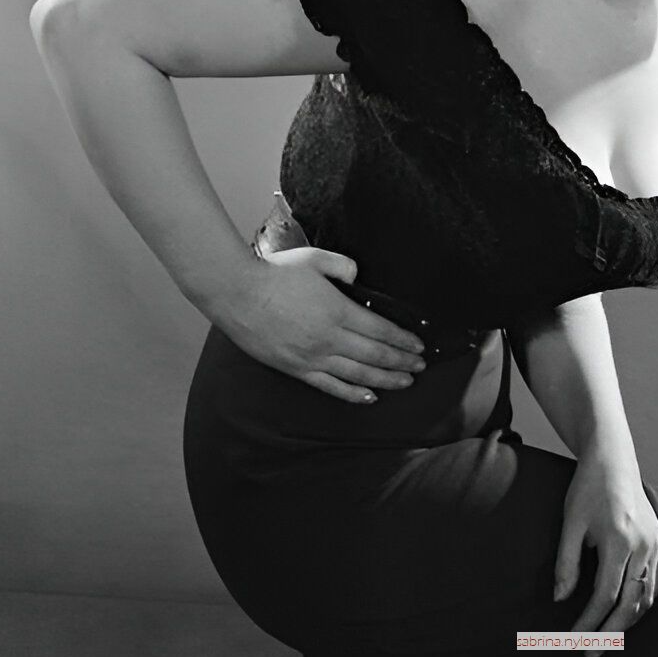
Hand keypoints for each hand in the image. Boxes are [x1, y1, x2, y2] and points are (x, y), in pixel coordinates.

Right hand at [212, 244, 426, 401]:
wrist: (236, 294)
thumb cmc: (275, 273)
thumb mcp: (315, 259)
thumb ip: (343, 266)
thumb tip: (358, 276)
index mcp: (338, 311)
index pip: (381, 330)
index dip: (403, 340)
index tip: (420, 346)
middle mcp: (329, 339)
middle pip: (375, 356)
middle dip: (401, 362)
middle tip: (421, 367)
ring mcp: (312, 357)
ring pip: (358, 375)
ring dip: (386, 380)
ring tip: (406, 382)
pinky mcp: (296, 369)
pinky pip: (330, 386)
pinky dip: (352, 394)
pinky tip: (370, 397)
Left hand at [553, 454, 657, 656]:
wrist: (613, 459)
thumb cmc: (588, 487)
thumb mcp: (571, 522)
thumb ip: (566, 562)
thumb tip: (560, 599)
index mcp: (619, 540)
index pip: (605, 596)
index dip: (589, 623)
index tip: (574, 640)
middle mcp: (643, 545)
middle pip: (630, 604)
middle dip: (609, 633)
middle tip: (590, 653)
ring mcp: (655, 543)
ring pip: (647, 596)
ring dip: (628, 621)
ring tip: (607, 637)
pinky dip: (645, 601)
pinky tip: (631, 610)